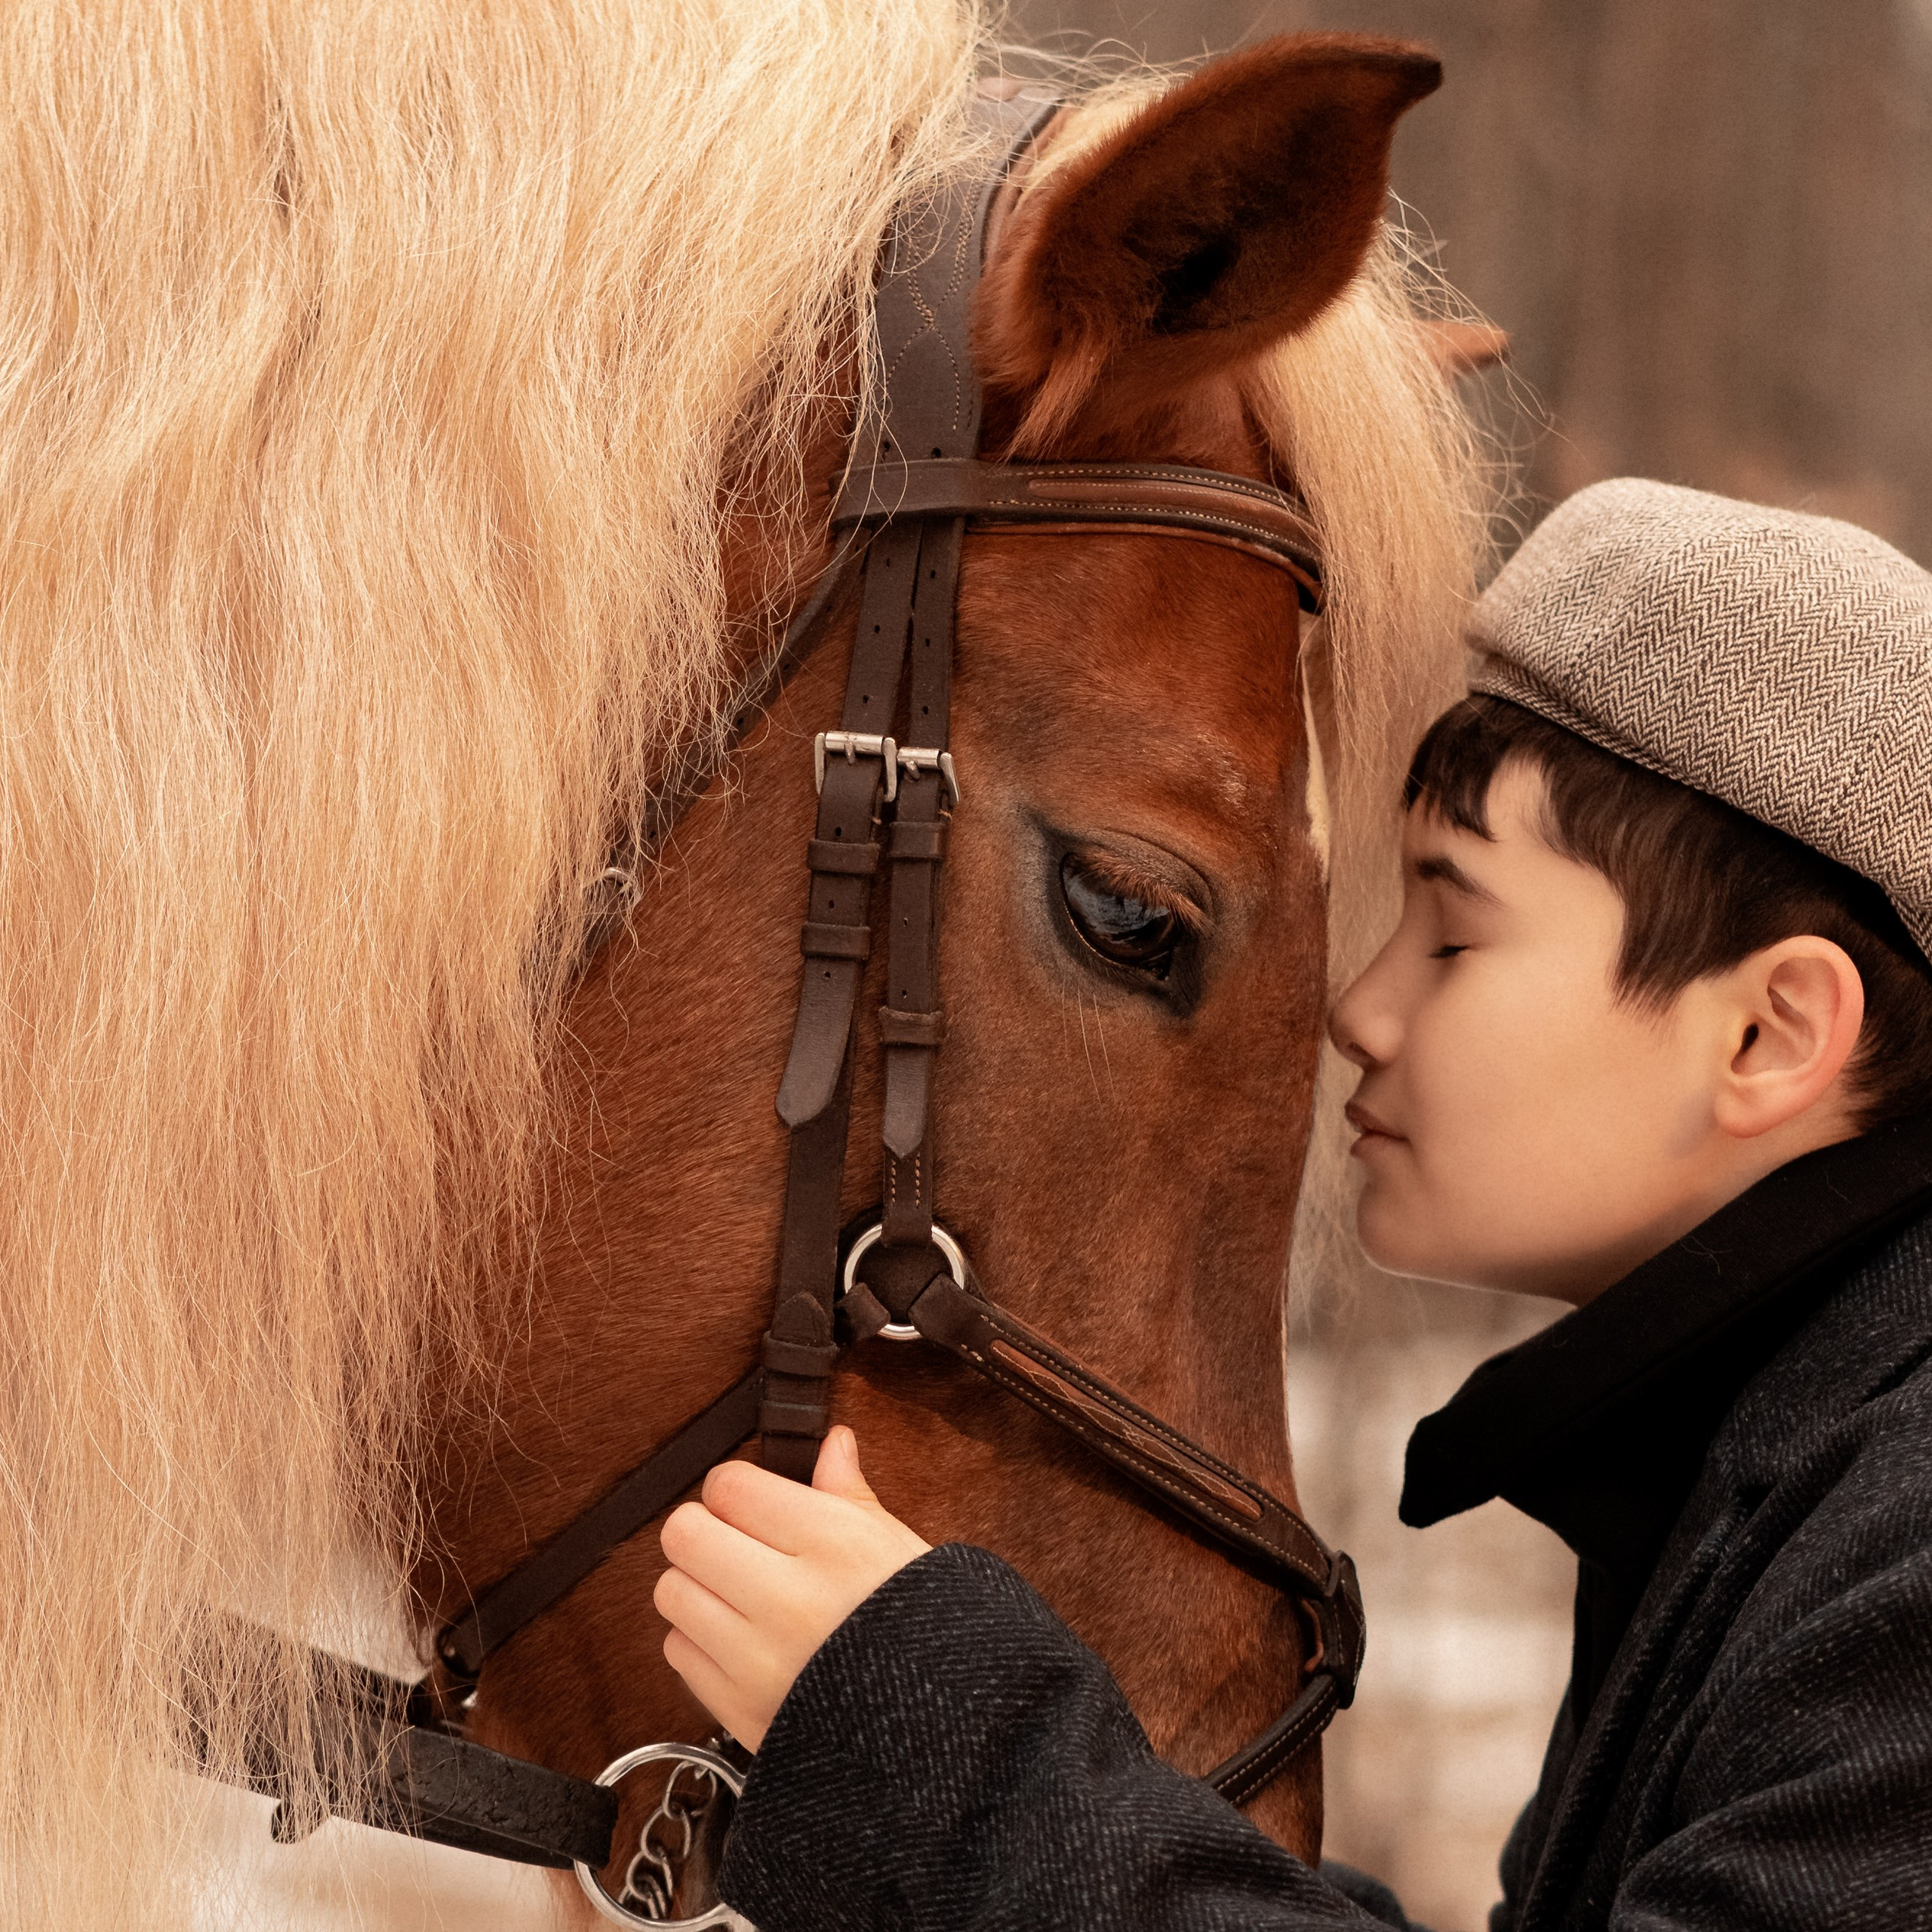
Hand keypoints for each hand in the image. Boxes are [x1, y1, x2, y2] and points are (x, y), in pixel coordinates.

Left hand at [654, 1426, 930, 1748]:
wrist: (939, 1729)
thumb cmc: (923, 1629)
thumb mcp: (897, 1546)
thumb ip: (849, 1492)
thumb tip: (833, 1443)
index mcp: (831, 1543)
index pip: (730, 1485)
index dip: (737, 1489)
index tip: (753, 1503)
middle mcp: (787, 1596)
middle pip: (685, 1533)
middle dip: (704, 1531)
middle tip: (737, 1544)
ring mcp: (756, 1657)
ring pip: (671, 1591)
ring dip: (696, 1587)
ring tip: (738, 1595)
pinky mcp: (737, 1707)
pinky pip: (678, 1651)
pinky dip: (699, 1642)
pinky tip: (741, 1641)